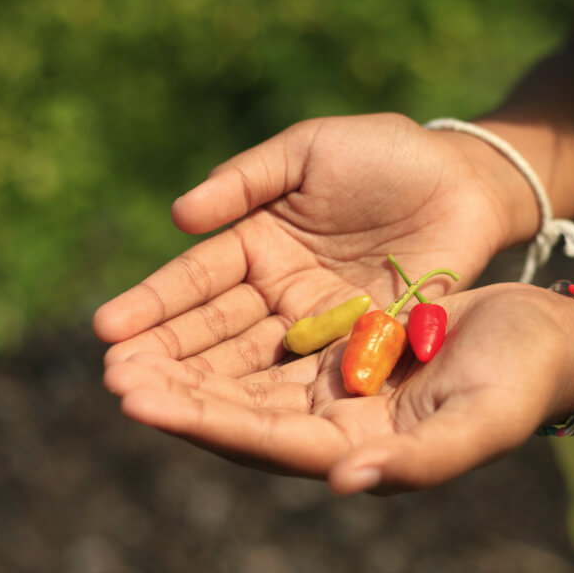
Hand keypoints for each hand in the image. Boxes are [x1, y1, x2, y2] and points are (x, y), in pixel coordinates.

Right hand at [94, 113, 528, 375]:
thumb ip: (247, 179)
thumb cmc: (388, 156)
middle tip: (118, 383)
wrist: (464, 182)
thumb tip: (180, 216)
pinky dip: (270, 397)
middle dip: (167, 355)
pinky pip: (309, 375)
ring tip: (151, 408)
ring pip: (253, 360)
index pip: (199, 277)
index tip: (109, 329)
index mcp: (259, 238)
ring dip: (205, 385)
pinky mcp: (358, 346)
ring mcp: (317, 322)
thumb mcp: (310, 151)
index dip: (155, 302)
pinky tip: (230, 420)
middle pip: (216, 328)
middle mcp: (280, 288)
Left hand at [103, 284, 573, 494]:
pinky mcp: (341, 344)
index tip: (141, 401)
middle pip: (241, 414)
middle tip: (112, 372)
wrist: (539, 336)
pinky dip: (231, 328)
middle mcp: (336, 424)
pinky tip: (191, 312)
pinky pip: (273, 338)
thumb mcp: (480, 422)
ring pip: (248, 376)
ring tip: (127, 343)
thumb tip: (345, 484)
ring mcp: (335, 383)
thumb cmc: (520, 381)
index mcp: (360, 450)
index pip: (267, 443)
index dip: (204, 423)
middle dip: (177, 394)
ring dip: (190, 362)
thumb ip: (420, 462)